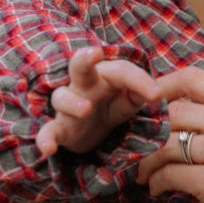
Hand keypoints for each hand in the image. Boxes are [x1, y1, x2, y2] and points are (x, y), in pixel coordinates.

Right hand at [36, 47, 161, 155]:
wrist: (92, 129)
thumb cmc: (113, 104)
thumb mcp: (131, 98)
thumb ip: (142, 92)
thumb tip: (157, 93)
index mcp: (104, 75)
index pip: (122, 71)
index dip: (140, 80)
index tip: (157, 95)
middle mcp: (84, 86)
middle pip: (80, 66)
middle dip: (85, 58)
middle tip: (94, 53)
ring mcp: (69, 106)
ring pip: (61, 97)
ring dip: (71, 102)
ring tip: (85, 109)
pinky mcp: (60, 129)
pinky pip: (48, 131)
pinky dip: (45, 139)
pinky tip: (47, 149)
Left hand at [136, 67, 203, 202]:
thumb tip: (168, 106)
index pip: (194, 78)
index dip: (162, 86)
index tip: (145, 105)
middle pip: (174, 111)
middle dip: (147, 131)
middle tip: (137, 146)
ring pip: (167, 143)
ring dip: (146, 160)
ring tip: (144, 172)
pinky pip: (170, 173)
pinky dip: (156, 181)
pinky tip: (156, 188)